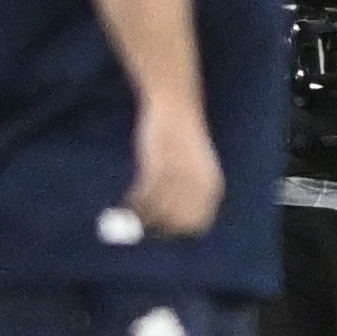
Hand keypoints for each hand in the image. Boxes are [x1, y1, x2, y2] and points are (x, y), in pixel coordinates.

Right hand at [127, 99, 222, 237]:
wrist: (176, 105)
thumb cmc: (182, 136)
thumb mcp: (194, 166)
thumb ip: (187, 192)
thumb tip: (173, 219)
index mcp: (211, 187)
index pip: (197, 223)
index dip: (179, 230)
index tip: (162, 230)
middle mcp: (198, 186)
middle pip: (177, 223)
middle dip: (159, 228)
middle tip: (141, 226)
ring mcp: (178, 178)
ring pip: (158, 212)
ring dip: (142, 217)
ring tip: (128, 215)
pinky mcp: (158, 167)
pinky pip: (144, 196)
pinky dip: (133, 203)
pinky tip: (125, 203)